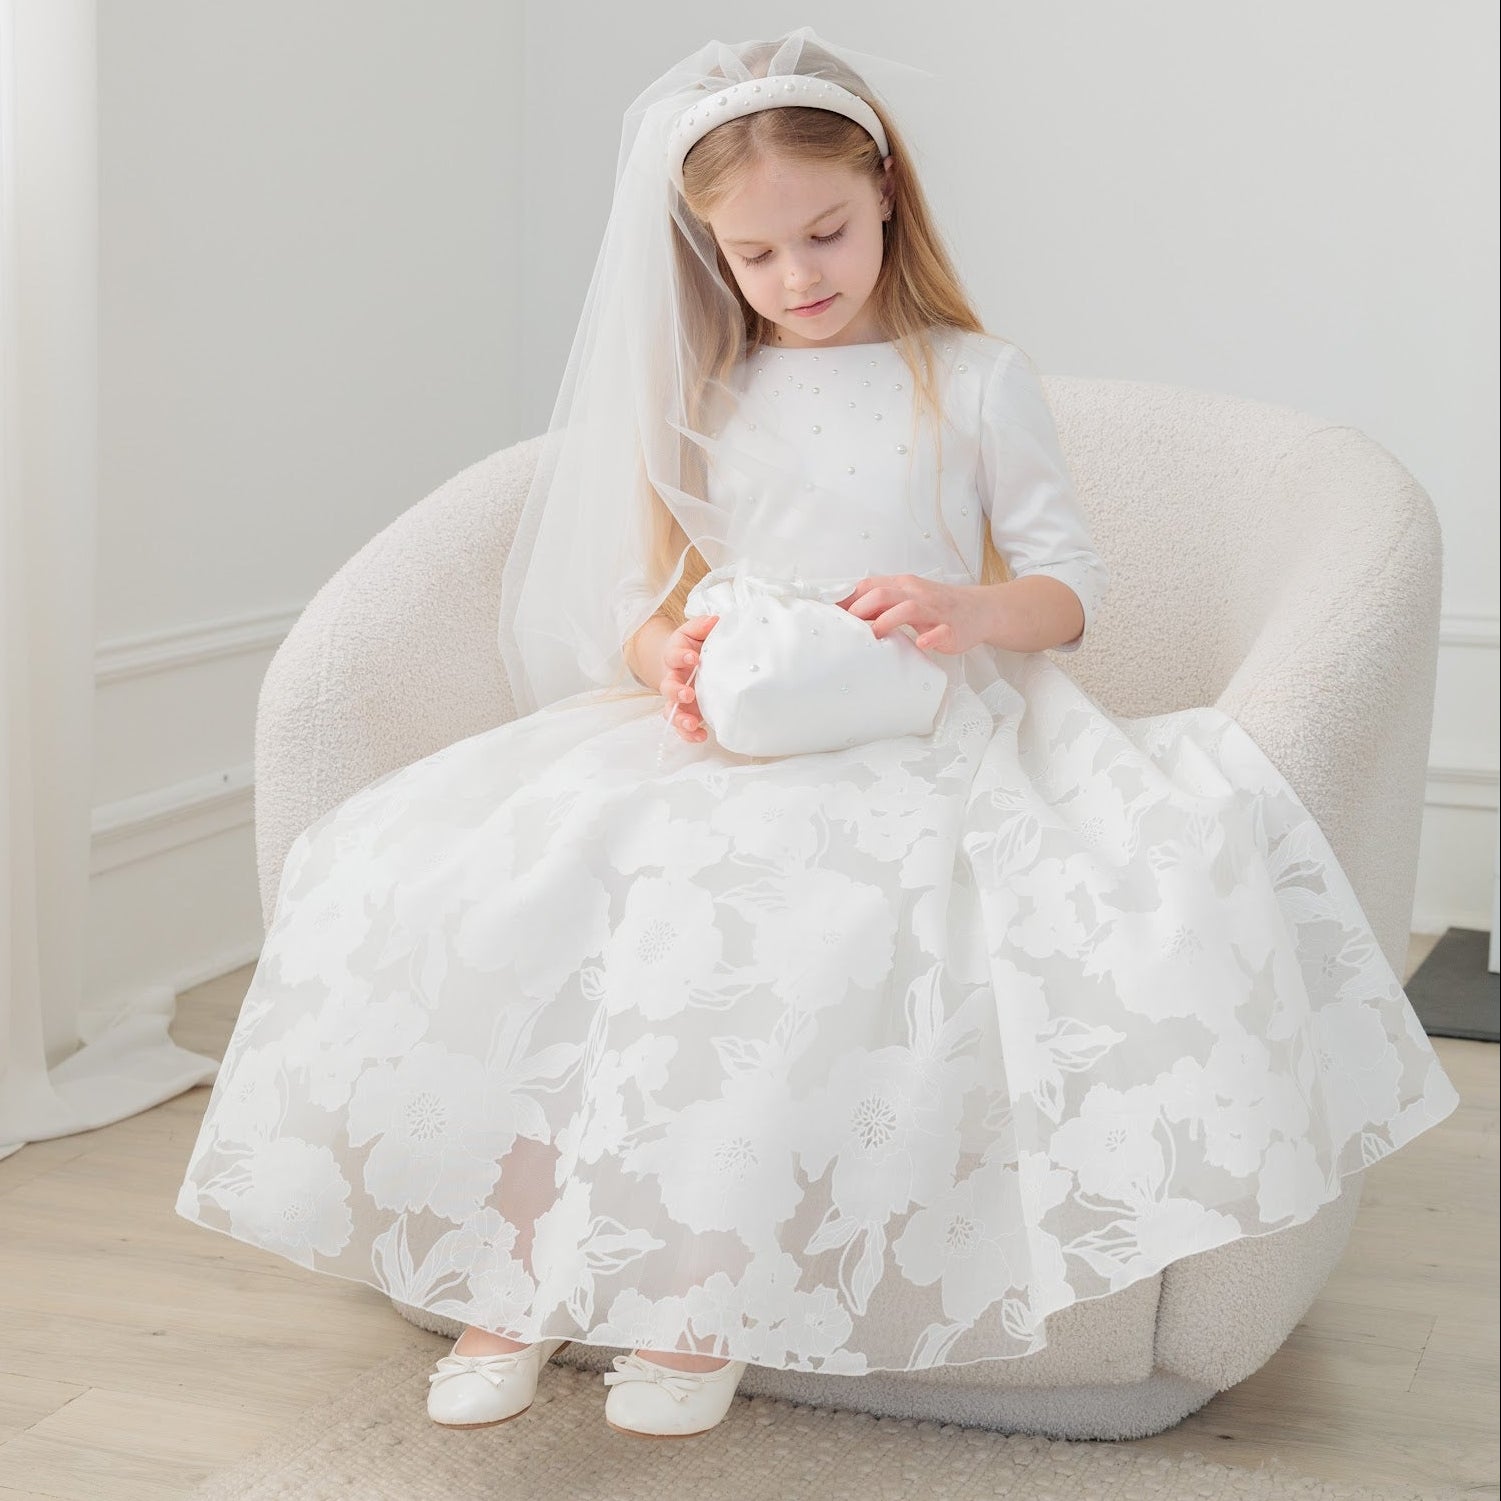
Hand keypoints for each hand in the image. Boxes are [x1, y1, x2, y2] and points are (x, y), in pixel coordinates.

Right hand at [658, 614, 718, 741]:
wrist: (683, 661)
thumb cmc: (692, 646)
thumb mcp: (695, 632)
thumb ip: (702, 626)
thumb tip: (716, 620)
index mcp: (675, 657)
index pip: (673, 655)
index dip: (681, 657)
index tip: (692, 657)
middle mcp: (673, 678)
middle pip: (668, 687)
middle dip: (677, 691)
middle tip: (688, 693)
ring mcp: (678, 698)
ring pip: (671, 710)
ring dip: (679, 718)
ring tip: (691, 723)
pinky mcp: (685, 712)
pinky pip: (682, 726)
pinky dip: (688, 734)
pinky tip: (701, 736)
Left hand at [837, 575, 993, 654]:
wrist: (979, 610)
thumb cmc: (936, 605)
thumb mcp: (906, 597)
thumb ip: (879, 604)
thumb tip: (844, 612)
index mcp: (903, 586)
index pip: (869, 586)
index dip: (847, 599)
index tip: (827, 614)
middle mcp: (916, 594)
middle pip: (883, 594)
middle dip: (861, 610)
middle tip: (846, 628)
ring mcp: (934, 611)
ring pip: (908, 608)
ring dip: (888, 621)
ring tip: (875, 635)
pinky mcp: (951, 629)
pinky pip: (940, 631)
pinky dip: (930, 637)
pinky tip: (921, 643)